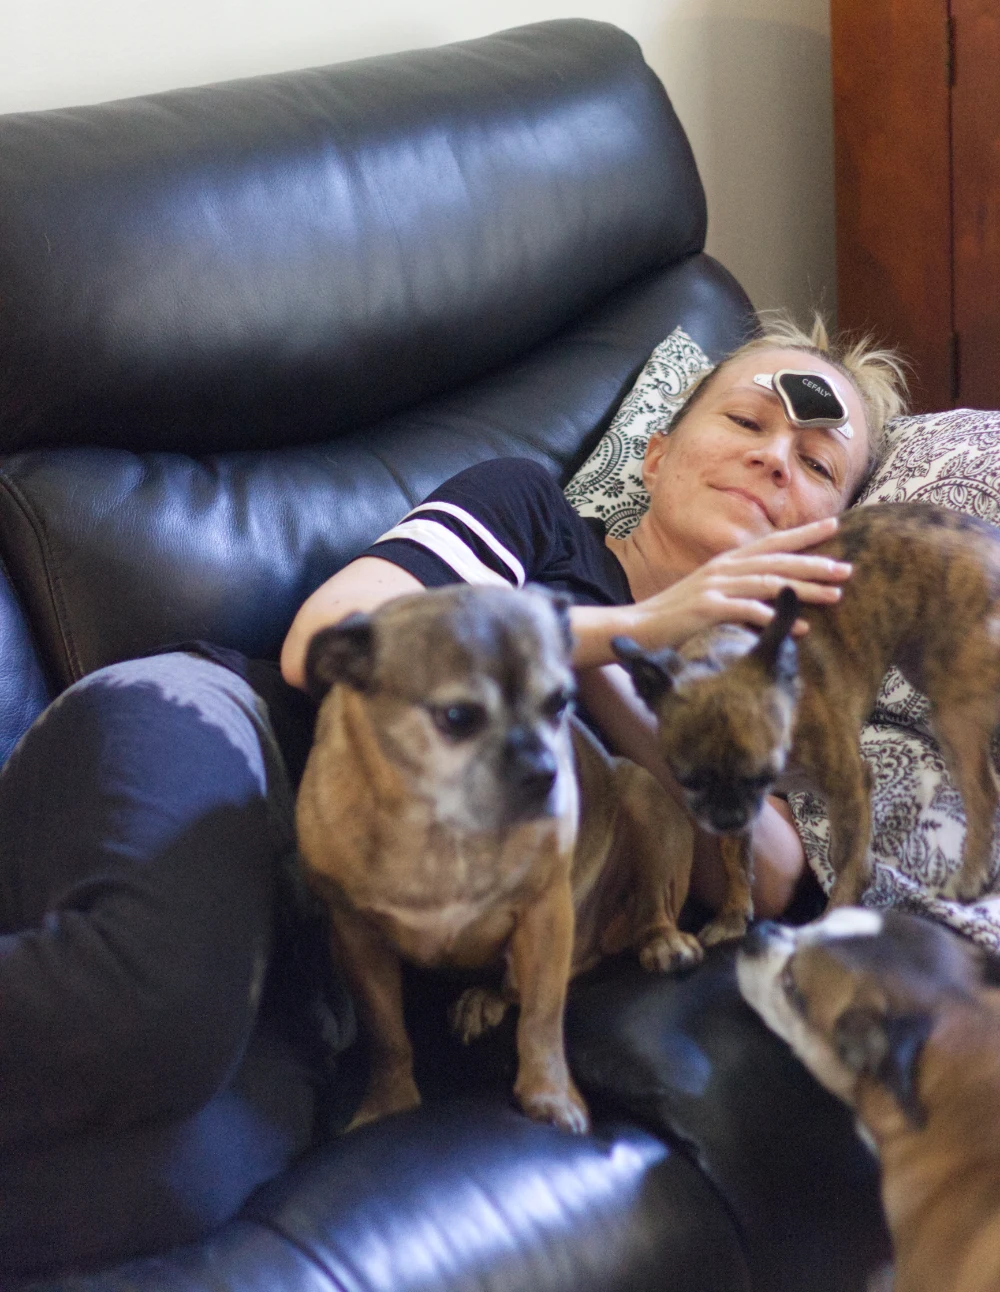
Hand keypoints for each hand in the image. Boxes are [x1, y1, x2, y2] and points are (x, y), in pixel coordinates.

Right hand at [628, 515, 850, 647]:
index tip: (835, 526)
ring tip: (834, 595)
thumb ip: (741, 593)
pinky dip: (776, 616)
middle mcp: (723, 568)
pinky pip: (748, 611)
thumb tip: (774, 601)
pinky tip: (800, 626)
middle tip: (846, 568)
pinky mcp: (707, 609)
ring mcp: (714, 587)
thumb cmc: (675, 617)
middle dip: (814, 562)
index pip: (771, 543)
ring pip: (768, 583)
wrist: (636, 628)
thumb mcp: (711, 596)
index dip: (803, 534)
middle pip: (776, 561)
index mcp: (726, 562)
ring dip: (804, 588)